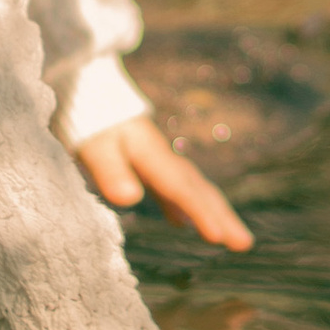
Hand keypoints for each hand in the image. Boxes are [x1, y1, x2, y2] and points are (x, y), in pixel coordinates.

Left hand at [76, 114, 251, 250]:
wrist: (84, 85)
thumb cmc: (87, 116)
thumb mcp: (94, 143)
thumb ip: (110, 169)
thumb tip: (130, 199)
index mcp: (151, 152)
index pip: (181, 187)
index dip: (200, 212)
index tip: (219, 238)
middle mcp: (161, 155)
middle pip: (198, 188)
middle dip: (221, 215)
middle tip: (244, 244)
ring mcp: (156, 157)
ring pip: (192, 187)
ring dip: (211, 211)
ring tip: (230, 238)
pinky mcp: (145, 159)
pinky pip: (173, 186)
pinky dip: (183, 204)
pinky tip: (183, 223)